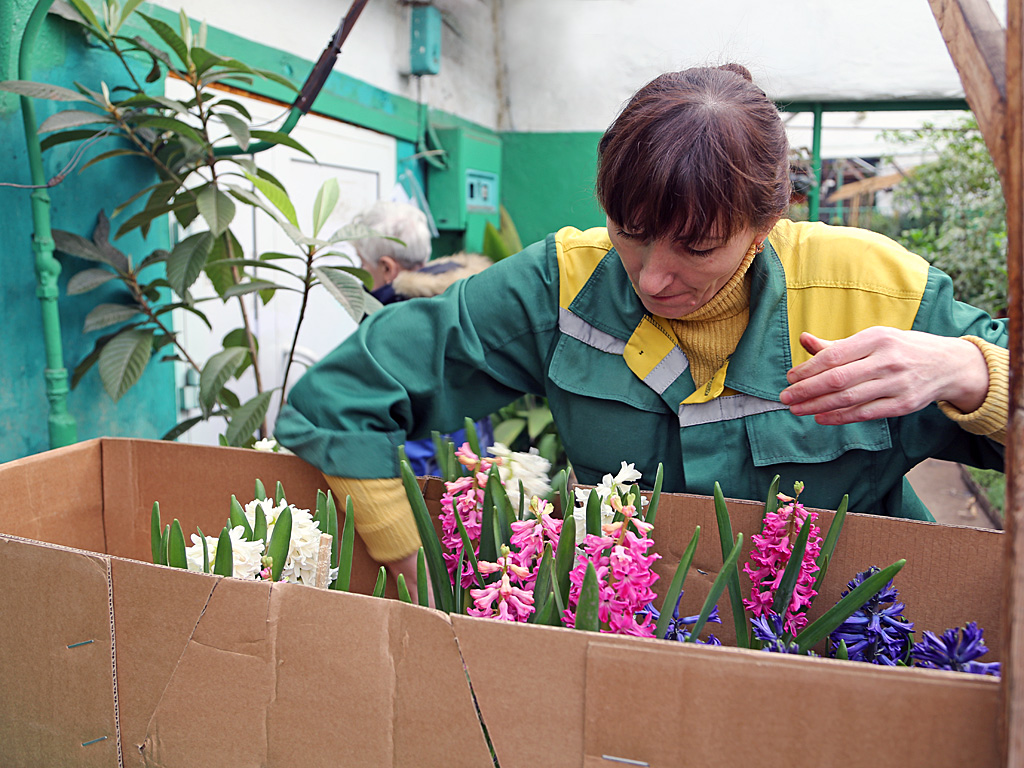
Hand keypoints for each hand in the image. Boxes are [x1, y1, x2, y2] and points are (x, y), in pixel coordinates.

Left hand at [779, 327, 987, 424]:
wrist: (949, 364)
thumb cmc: (902, 349)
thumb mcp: (874, 338)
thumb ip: (838, 345)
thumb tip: (804, 339)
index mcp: (877, 338)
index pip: (834, 355)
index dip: (809, 369)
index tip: (790, 378)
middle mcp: (888, 360)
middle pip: (839, 379)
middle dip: (807, 390)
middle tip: (785, 398)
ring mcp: (898, 384)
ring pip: (850, 399)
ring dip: (818, 406)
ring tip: (797, 409)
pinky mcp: (904, 405)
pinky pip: (865, 413)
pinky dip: (840, 417)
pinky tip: (821, 417)